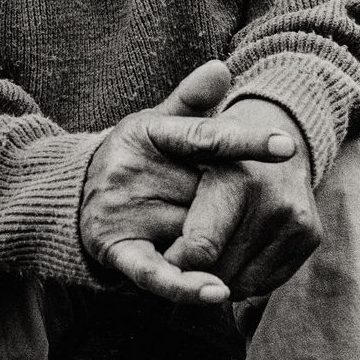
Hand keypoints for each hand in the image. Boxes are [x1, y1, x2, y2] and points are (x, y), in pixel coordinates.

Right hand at [79, 64, 298, 304]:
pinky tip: (215, 292)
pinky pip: (155, 272)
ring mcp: (122, 210)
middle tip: (249, 212)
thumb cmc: (134, 157)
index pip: (204, 137)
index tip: (287, 146)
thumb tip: (222, 68)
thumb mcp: (158, 124)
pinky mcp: (115, 249)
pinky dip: (184, 285)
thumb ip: (192, 103)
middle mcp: (131, 169)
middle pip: (206, 195)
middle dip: (232, 208)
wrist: (73, 195)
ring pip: (191, 234)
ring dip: (218, 245)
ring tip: (232, 246)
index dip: (246, 142)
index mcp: (148, 132)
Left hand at [162, 99, 321, 299]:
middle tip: (184, 255)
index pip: (199, 249)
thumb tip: (169, 220)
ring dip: (220, 278)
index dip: (176, 259)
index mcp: (236, 181)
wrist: (280, 128)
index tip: (166, 254)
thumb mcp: (187, 140)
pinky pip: (267, 282)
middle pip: (220, 271)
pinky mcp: (311, 236)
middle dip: (196, 271)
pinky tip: (236, 252)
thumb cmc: (219, 144)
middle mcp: (272, 202)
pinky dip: (246, 276)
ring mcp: (295, 222)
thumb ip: (164, 166)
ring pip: (243, 284)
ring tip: (210, 252)